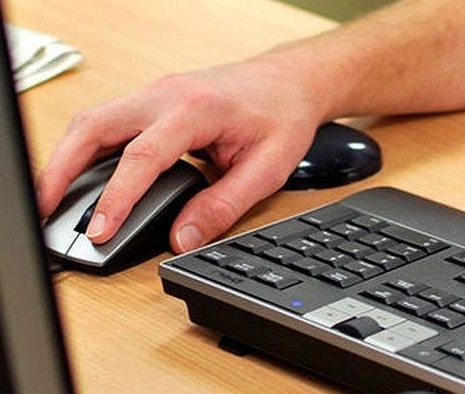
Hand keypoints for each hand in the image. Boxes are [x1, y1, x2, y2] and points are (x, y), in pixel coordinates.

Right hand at [36, 55, 328, 252]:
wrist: (289, 82)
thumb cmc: (282, 116)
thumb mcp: (267, 168)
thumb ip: (223, 205)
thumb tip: (183, 238)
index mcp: (196, 109)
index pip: (143, 155)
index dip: (117, 197)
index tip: (99, 230)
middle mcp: (166, 95)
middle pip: (95, 127)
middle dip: (61, 169)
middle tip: (46, 210)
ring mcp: (156, 95)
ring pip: (94, 122)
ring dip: (67, 158)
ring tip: (53, 200)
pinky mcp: (154, 102)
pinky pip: (110, 123)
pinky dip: (87, 150)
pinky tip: (81, 177)